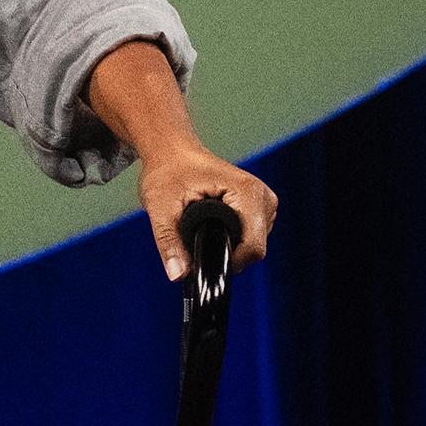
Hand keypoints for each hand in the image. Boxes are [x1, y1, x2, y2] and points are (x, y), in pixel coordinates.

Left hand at [138, 147, 276, 279]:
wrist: (171, 150)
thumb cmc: (167, 170)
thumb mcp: (159, 206)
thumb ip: (168, 242)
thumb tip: (177, 274)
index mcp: (248, 193)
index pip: (252, 247)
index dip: (226, 260)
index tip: (200, 256)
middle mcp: (263, 196)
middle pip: (253, 248)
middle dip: (223, 249)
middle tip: (193, 232)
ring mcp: (265, 202)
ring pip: (252, 243)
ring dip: (227, 242)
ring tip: (201, 222)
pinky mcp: (260, 207)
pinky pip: (251, 235)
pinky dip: (231, 236)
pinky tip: (212, 224)